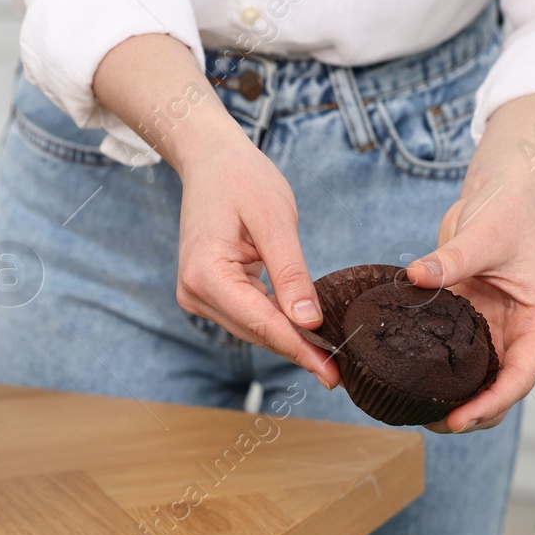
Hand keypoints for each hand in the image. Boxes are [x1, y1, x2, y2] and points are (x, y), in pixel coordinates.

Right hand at [175, 131, 339, 386]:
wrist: (210, 160)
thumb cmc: (242, 179)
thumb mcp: (276, 220)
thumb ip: (291, 273)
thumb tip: (309, 323)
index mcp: (207, 275)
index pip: (262, 323)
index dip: (300, 349)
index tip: (332, 374)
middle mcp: (195, 293)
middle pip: (257, 332)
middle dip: (299, 350)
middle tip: (339, 373)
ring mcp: (197, 295)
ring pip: (253, 329)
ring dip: (289, 341)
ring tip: (328, 358)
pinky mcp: (208, 293)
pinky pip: (248, 316)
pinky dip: (276, 323)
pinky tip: (304, 332)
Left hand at [408, 93, 534, 432]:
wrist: (505, 190)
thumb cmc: (510, 210)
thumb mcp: (484, 233)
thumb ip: (451, 260)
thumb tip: (416, 276)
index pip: (520, 376)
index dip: (491, 403)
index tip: (459, 418)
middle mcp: (523, 334)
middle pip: (502, 391)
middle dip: (472, 414)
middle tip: (430, 423)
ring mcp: (499, 332)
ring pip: (481, 383)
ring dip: (456, 401)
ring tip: (417, 413)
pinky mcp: (475, 324)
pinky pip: (459, 361)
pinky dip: (441, 377)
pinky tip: (412, 385)